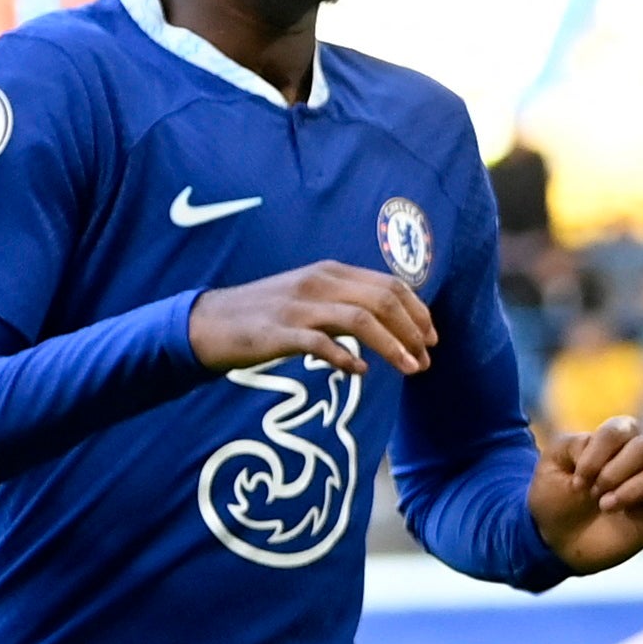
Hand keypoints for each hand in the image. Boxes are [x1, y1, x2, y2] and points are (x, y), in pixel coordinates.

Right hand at [188, 260, 436, 375]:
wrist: (210, 323)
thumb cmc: (267, 315)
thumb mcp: (311, 297)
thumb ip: (347, 303)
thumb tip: (391, 323)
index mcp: (331, 272)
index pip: (389, 285)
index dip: (417, 312)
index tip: (432, 338)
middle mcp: (319, 283)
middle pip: (382, 300)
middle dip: (412, 331)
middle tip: (426, 360)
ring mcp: (298, 306)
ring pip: (359, 319)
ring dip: (391, 346)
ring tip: (409, 369)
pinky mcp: (277, 332)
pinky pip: (319, 343)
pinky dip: (345, 357)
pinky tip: (360, 371)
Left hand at [530, 415, 642, 574]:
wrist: (558, 540)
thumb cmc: (556, 498)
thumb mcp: (550, 466)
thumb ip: (570, 444)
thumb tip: (597, 445)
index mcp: (615, 440)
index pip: (620, 429)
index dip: (598, 454)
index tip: (577, 481)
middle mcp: (640, 458)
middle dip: (615, 472)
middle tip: (594, 493)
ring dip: (632, 490)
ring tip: (606, 507)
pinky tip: (628, 518)